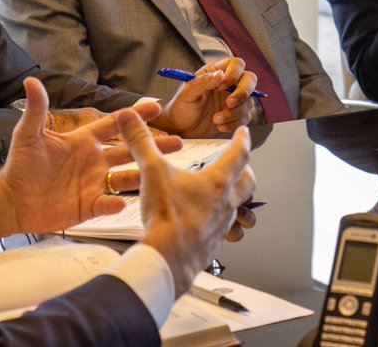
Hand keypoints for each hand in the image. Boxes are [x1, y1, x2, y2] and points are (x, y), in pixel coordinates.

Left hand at [0, 78, 182, 236]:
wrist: (12, 200)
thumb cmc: (20, 164)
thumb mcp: (28, 134)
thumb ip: (36, 109)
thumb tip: (31, 80)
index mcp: (84, 140)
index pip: (114, 124)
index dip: (134, 116)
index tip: (155, 106)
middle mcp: (94, 161)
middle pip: (129, 150)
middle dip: (152, 145)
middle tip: (179, 142)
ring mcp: (94, 184)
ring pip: (127, 177)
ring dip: (144, 174)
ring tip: (164, 171)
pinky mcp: (89, 206)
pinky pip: (108, 203)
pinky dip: (116, 203)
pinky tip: (124, 202)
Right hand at [120, 109, 257, 295]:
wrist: (167, 260)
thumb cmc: (166, 217)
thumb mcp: (151, 172)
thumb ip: (142, 142)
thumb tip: (130, 117)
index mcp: (217, 182)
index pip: (239, 154)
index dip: (242, 140)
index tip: (243, 133)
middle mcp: (226, 203)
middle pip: (247, 182)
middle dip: (245, 169)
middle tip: (239, 164)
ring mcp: (222, 226)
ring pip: (238, 207)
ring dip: (234, 197)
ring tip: (222, 193)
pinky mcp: (214, 245)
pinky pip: (224, 229)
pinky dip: (218, 220)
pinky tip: (204, 221)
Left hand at [151, 57, 255, 136]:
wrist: (180, 129)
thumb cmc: (180, 108)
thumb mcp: (187, 94)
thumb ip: (202, 82)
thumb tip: (220, 74)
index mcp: (215, 72)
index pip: (235, 64)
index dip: (233, 74)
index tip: (221, 87)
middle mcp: (228, 84)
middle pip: (250, 79)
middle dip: (243, 92)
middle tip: (229, 103)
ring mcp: (233, 100)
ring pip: (248, 101)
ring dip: (234, 113)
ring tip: (216, 119)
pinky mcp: (236, 115)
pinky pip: (245, 117)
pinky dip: (234, 123)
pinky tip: (219, 126)